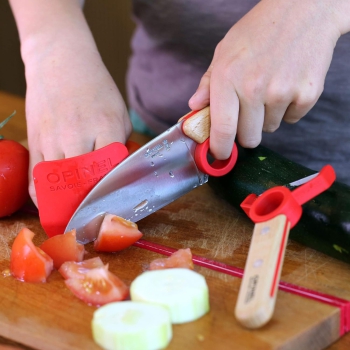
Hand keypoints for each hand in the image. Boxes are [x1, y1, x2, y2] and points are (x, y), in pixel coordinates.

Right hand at [25, 44, 130, 205]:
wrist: (61, 62)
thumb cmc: (95, 88)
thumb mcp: (119, 112)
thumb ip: (121, 142)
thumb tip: (120, 170)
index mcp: (106, 127)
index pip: (112, 170)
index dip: (113, 191)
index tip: (115, 205)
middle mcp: (78, 135)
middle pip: (84, 183)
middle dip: (90, 204)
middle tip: (94, 219)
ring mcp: (53, 138)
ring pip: (58, 184)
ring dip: (66, 205)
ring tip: (73, 218)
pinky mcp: (35, 139)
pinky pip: (36, 176)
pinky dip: (43, 195)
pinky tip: (51, 203)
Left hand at [189, 0, 348, 159]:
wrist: (304, 10)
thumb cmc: (259, 31)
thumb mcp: (224, 52)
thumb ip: (208, 84)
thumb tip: (194, 107)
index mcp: (227, 79)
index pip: (222, 130)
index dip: (220, 149)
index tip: (221, 154)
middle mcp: (253, 89)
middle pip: (248, 139)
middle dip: (246, 131)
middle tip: (248, 112)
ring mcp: (281, 93)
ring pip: (269, 129)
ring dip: (267, 117)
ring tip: (270, 88)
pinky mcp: (306, 94)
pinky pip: (291, 119)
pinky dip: (288, 109)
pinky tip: (287, 85)